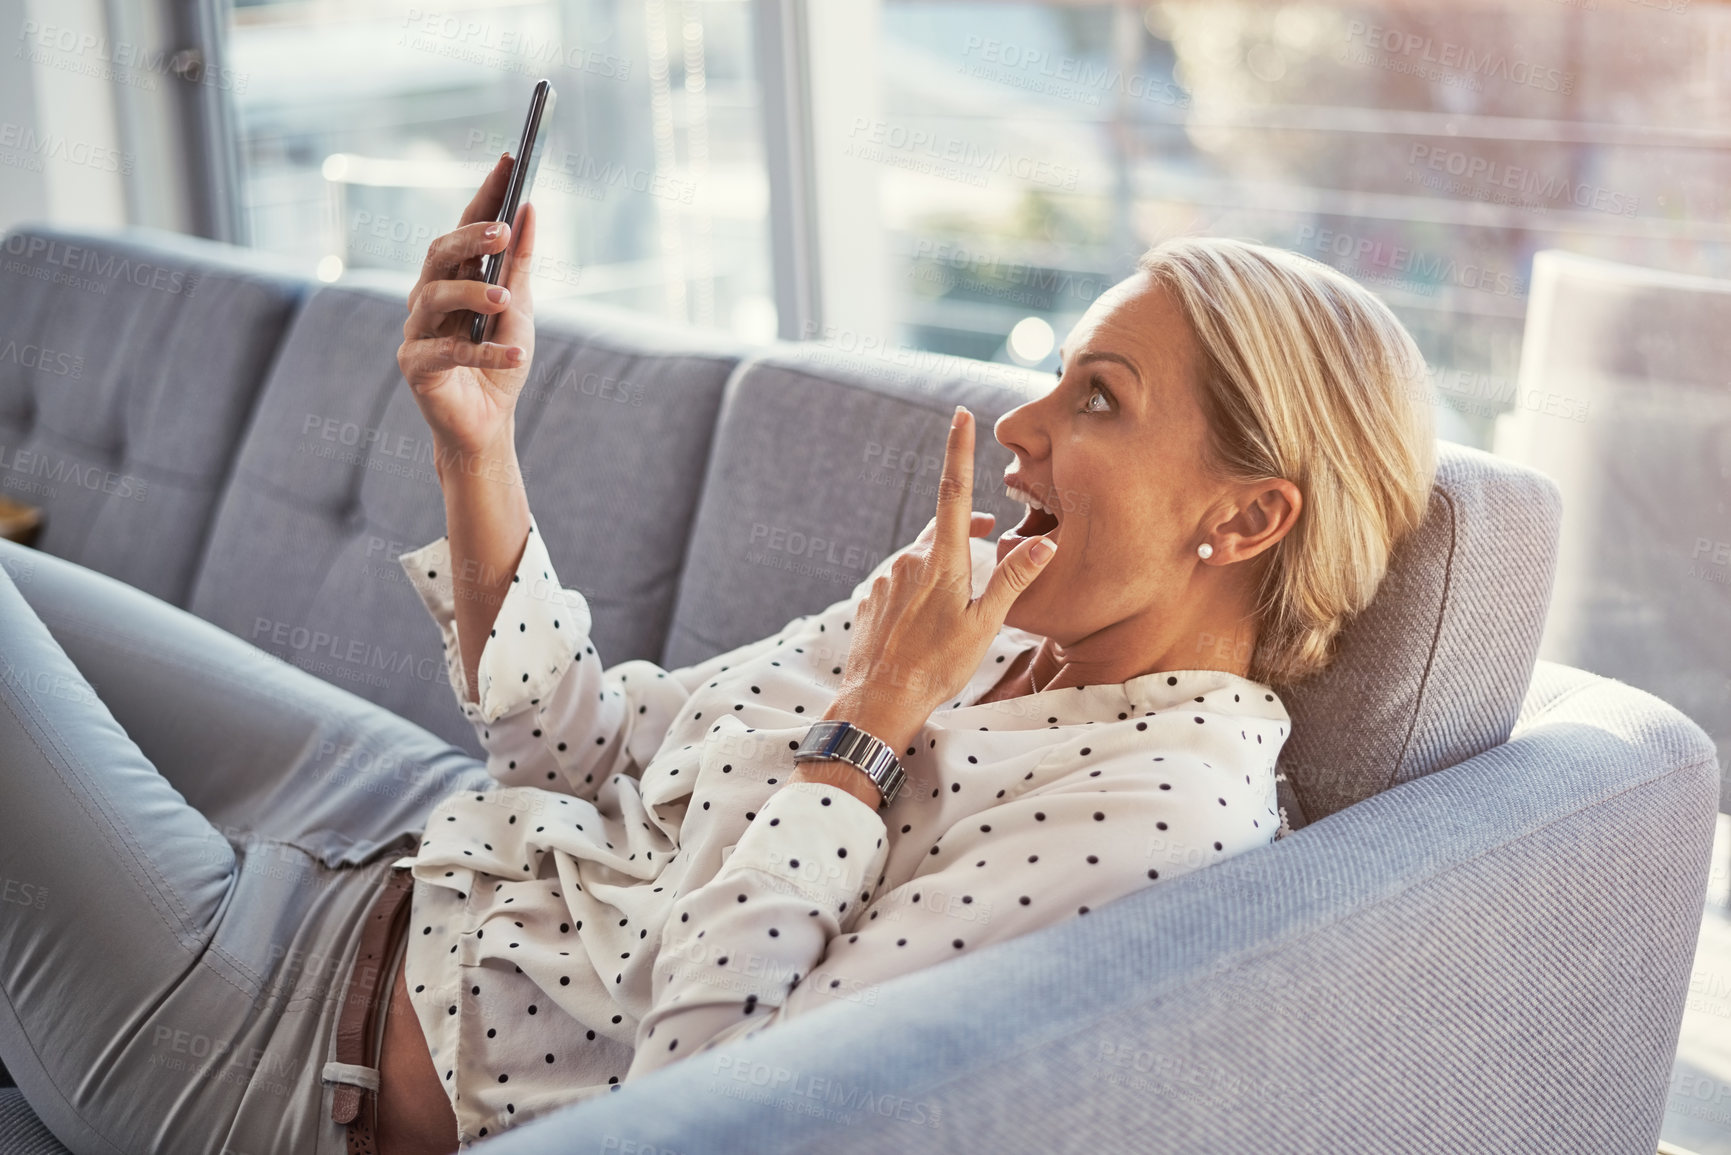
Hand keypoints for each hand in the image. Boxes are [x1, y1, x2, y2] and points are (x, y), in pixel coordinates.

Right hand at [397, 153, 539, 459]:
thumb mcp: (520, 309)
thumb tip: (529, 208)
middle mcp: (428, 296)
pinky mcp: (414, 366)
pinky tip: (516, 353)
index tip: (510, 160)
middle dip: (469, 238)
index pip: (466, 226)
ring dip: (474, 295)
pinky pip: (448, 351)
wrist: (487, 423)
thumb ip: (520, 263)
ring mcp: (417, 329)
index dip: (485, 193)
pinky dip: (485, 351)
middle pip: (439, 253)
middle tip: (502, 232)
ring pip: (435, 297)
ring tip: (507, 301)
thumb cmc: (500, 361)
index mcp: (453, 277)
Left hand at [826, 406, 1061, 749]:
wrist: (878, 702)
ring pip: (920, 556)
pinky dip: (918, 586)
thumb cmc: (938, 667)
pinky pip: (899, 580)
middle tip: (986, 532)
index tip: (961, 415)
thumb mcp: (986, 625)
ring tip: (957, 596)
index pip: (953, 492)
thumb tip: (1045, 541)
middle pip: (940, 528)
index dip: (958, 450)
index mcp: (941, 562)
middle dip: (963, 524)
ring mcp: (885, 579)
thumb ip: (1012, 578)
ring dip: (942, 562)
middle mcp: (909, 561)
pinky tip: (925, 618)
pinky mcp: (870, 598)